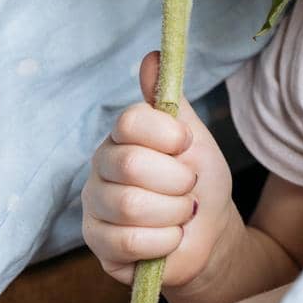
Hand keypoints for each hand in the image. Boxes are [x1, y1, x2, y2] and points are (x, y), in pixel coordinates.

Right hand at [81, 51, 237, 287]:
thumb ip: (171, 101)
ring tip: (180, 213)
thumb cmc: (199, 182)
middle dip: (176, 180)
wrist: (208, 233)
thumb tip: (152, 56)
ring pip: (132, 206)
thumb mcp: (194, 138)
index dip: (167, 135)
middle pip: (131, 164)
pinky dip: (164, 241)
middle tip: (187, 188)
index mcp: (123, 137)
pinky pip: (130, 242)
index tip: (187, 145)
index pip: (130, 121)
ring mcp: (94, 207)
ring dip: (173, 213)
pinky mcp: (97, 245)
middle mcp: (101, 167)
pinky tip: (168, 237)